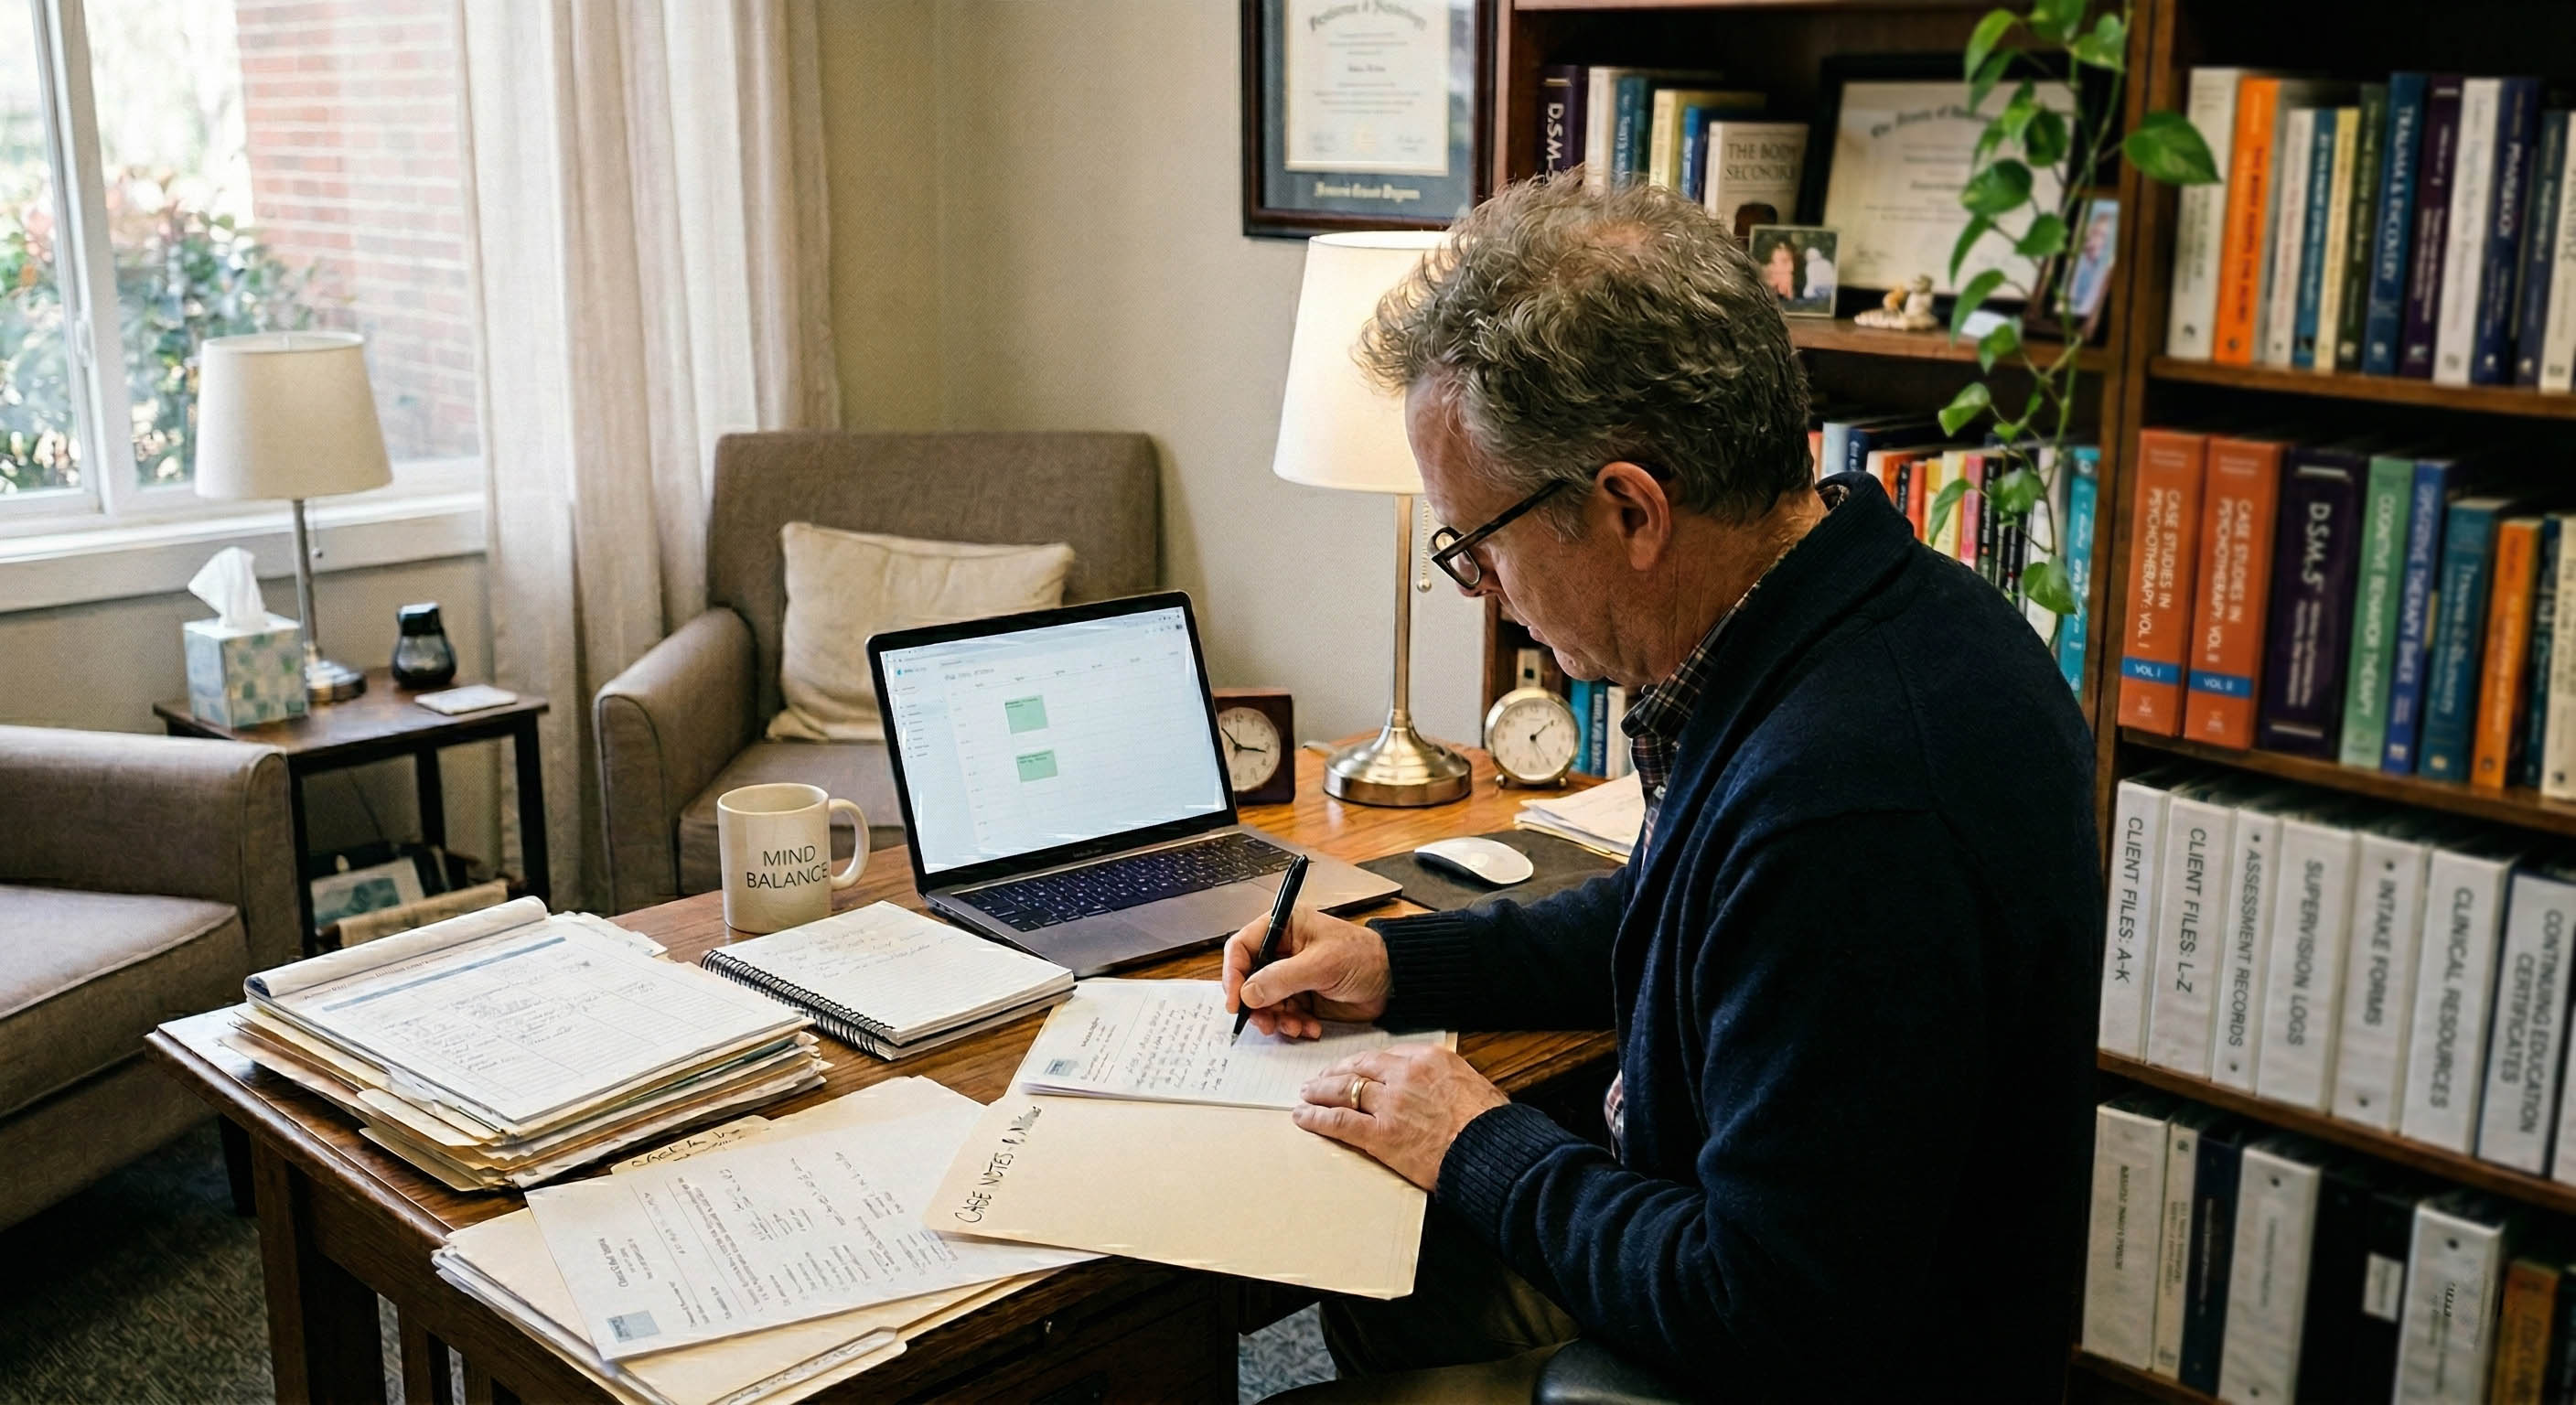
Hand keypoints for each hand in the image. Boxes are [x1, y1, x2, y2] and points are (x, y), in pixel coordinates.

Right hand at [1221, 908, 1390, 1039]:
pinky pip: (1283, 1015)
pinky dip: (1292, 1025)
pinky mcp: (1301, 997)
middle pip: (1249, 980)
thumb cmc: (1364, 957)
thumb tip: (1248, 994)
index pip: (1242, 947)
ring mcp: (1291, 976)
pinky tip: (1310, 1027)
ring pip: (1264, 1002)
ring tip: (1294, 1026)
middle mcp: (1282, 951)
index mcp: (1283, 927)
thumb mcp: (1322, 965)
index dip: (1233, 974)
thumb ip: (1282, 978)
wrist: (1393, 981)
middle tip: (1265, 1022)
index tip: (1236, 1001)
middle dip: (1255, 1004)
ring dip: (1275, 1019)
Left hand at [1294, 1046, 1508, 1189]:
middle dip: (1335, 1074)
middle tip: (1319, 1078)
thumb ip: (1445, 1080)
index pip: (1384, 1056)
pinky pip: (1339, 1122)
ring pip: (1343, 1091)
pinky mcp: (1381, 1135)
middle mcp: (1404, 1076)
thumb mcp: (1473, 1085)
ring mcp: (1390, 1105)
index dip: (1361, 1063)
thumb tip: (1439, 1087)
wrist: (1492, 1153)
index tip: (1352, 1067)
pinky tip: (1304, 1117)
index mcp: (1428, 1059)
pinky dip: (1317, 1118)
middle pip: (1359, 1069)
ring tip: (1305, 1095)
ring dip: (1319, 1092)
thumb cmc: (1490, 1125)